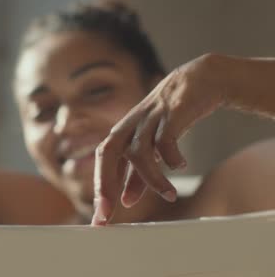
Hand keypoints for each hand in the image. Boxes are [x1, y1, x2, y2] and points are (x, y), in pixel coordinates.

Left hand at [91, 53, 227, 225]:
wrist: (198, 80)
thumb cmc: (170, 117)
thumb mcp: (152, 146)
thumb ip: (138, 173)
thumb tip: (126, 199)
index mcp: (123, 134)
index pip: (103, 162)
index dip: (100, 189)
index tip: (101, 219)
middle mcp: (130, 125)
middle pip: (107, 153)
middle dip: (106, 184)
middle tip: (112, 212)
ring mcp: (150, 117)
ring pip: (138, 150)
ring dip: (151, 177)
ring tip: (168, 194)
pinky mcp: (171, 111)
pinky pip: (165, 137)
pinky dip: (170, 155)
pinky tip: (180, 165)